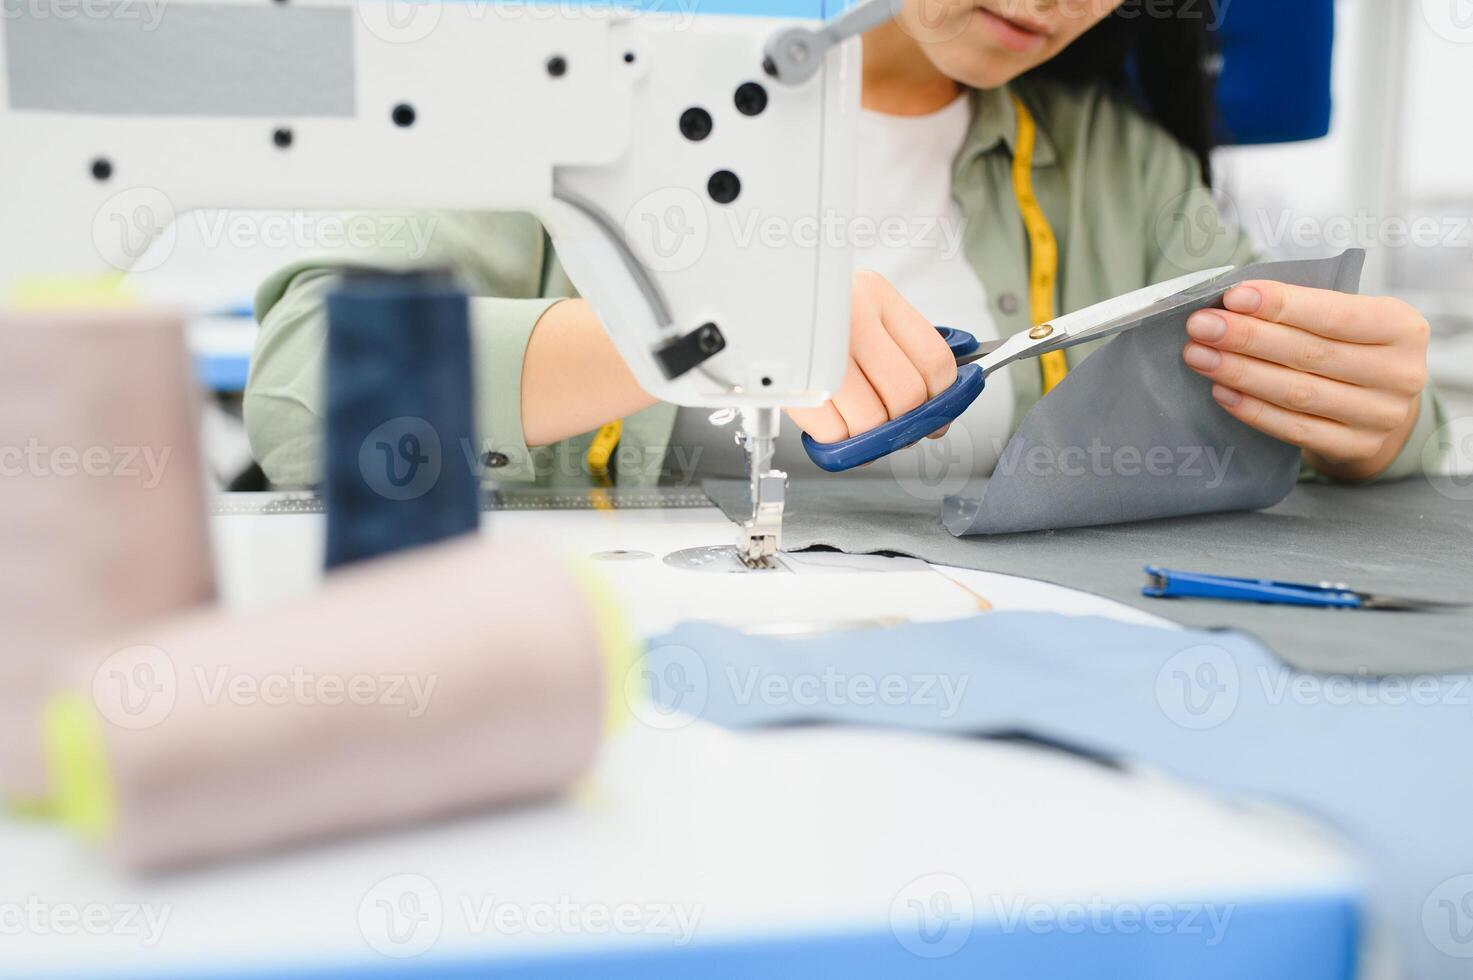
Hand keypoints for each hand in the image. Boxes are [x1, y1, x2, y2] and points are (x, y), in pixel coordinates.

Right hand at [786, 270, 957, 444]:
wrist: (747, 294)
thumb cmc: (808, 310)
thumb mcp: (860, 307)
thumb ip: (899, 345)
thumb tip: (938, 399)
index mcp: (876, 295)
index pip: (933, 360)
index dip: (942, 398)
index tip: (936, 414)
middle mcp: (849, 317)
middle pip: (906, 395)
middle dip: (905, 422)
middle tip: (894, 426)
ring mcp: (819, 350)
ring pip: (872, 420)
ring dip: (869, 433)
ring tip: (857, 421)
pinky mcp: (792, 382)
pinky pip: (832, 433)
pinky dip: (836, 438)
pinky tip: (831, 420)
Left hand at [1181, 281, 1429, 480]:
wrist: (1377, 402)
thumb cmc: (1350, 345)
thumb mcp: (1345, 317)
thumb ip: (1302, 307)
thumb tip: (1232, 303)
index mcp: (1402, 327)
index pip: (1335, 314)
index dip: (1281, 305)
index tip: (1232, 297)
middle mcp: (1400, 373)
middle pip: (1310, 354)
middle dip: (1248, 338)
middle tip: (1201, 327)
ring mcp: (1381, 416)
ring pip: (1298, 393)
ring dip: (1240, 373)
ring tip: (1199, 356)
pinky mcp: (1357, 446)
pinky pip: (1295, 429)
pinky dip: (1253, 410)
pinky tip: (1221, 391)